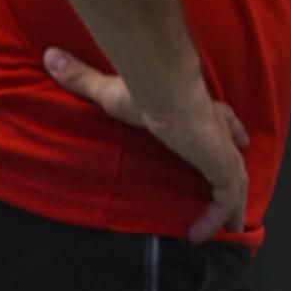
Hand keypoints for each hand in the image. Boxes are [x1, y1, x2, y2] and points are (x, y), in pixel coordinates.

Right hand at [43, 47, 248, 242]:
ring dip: (233, 206)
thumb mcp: (109, 90)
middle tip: (236, 197)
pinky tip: (200, 235)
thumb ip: (83, 78)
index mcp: (201, 112)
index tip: (239, 140)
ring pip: (236, 183)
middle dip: (236, 178)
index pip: (223, 122)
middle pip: (234, 157)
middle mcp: (217, 131)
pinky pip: (226, 200)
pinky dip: (217, 217)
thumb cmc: (143, 91)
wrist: (164, 91)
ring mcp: (223, 151)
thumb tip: (50, 56)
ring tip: (230, 228)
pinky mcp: (223, 167)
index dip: (231, 130)